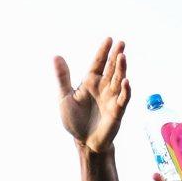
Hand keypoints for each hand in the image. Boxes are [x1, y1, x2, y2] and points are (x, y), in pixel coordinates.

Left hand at [54, 38, 130, 152]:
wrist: (84, 141)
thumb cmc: (74, 119)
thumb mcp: (65, 97)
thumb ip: (62, 77)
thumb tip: (56, 56)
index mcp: (90, 82)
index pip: (98, 63)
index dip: (103, 51)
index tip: (109, 39)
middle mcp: (103, 87)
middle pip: (111, 68)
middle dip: (116, 56)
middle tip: (121, 43)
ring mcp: (112, 97)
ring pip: (119, 80)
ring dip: (121, 69)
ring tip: (122, 56)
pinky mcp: (117, 110)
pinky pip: (123, 98)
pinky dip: (125, 90)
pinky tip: (126, 81)